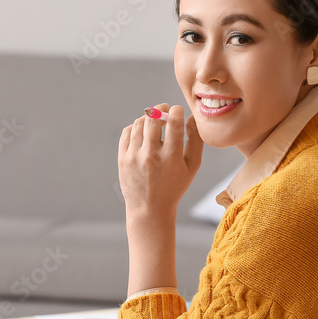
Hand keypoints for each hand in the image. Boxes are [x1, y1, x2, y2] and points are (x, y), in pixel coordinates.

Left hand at [118, 103, 202, 219]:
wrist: (149, 209)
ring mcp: (134, 157)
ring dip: (148, 117)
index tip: (178, 111)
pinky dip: (135, 127)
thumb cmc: (174, 187)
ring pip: (139, 123)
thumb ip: (195, 141)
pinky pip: (127, 132)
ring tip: (155, 121)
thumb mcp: (191, 167)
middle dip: (160, 109)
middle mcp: (151, 155)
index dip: (176, 111)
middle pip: (153, 119)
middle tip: (165, 110)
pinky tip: (143, 131)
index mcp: (171, 157)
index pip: (174, 123)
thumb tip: (192, 118)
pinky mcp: (122, 158)